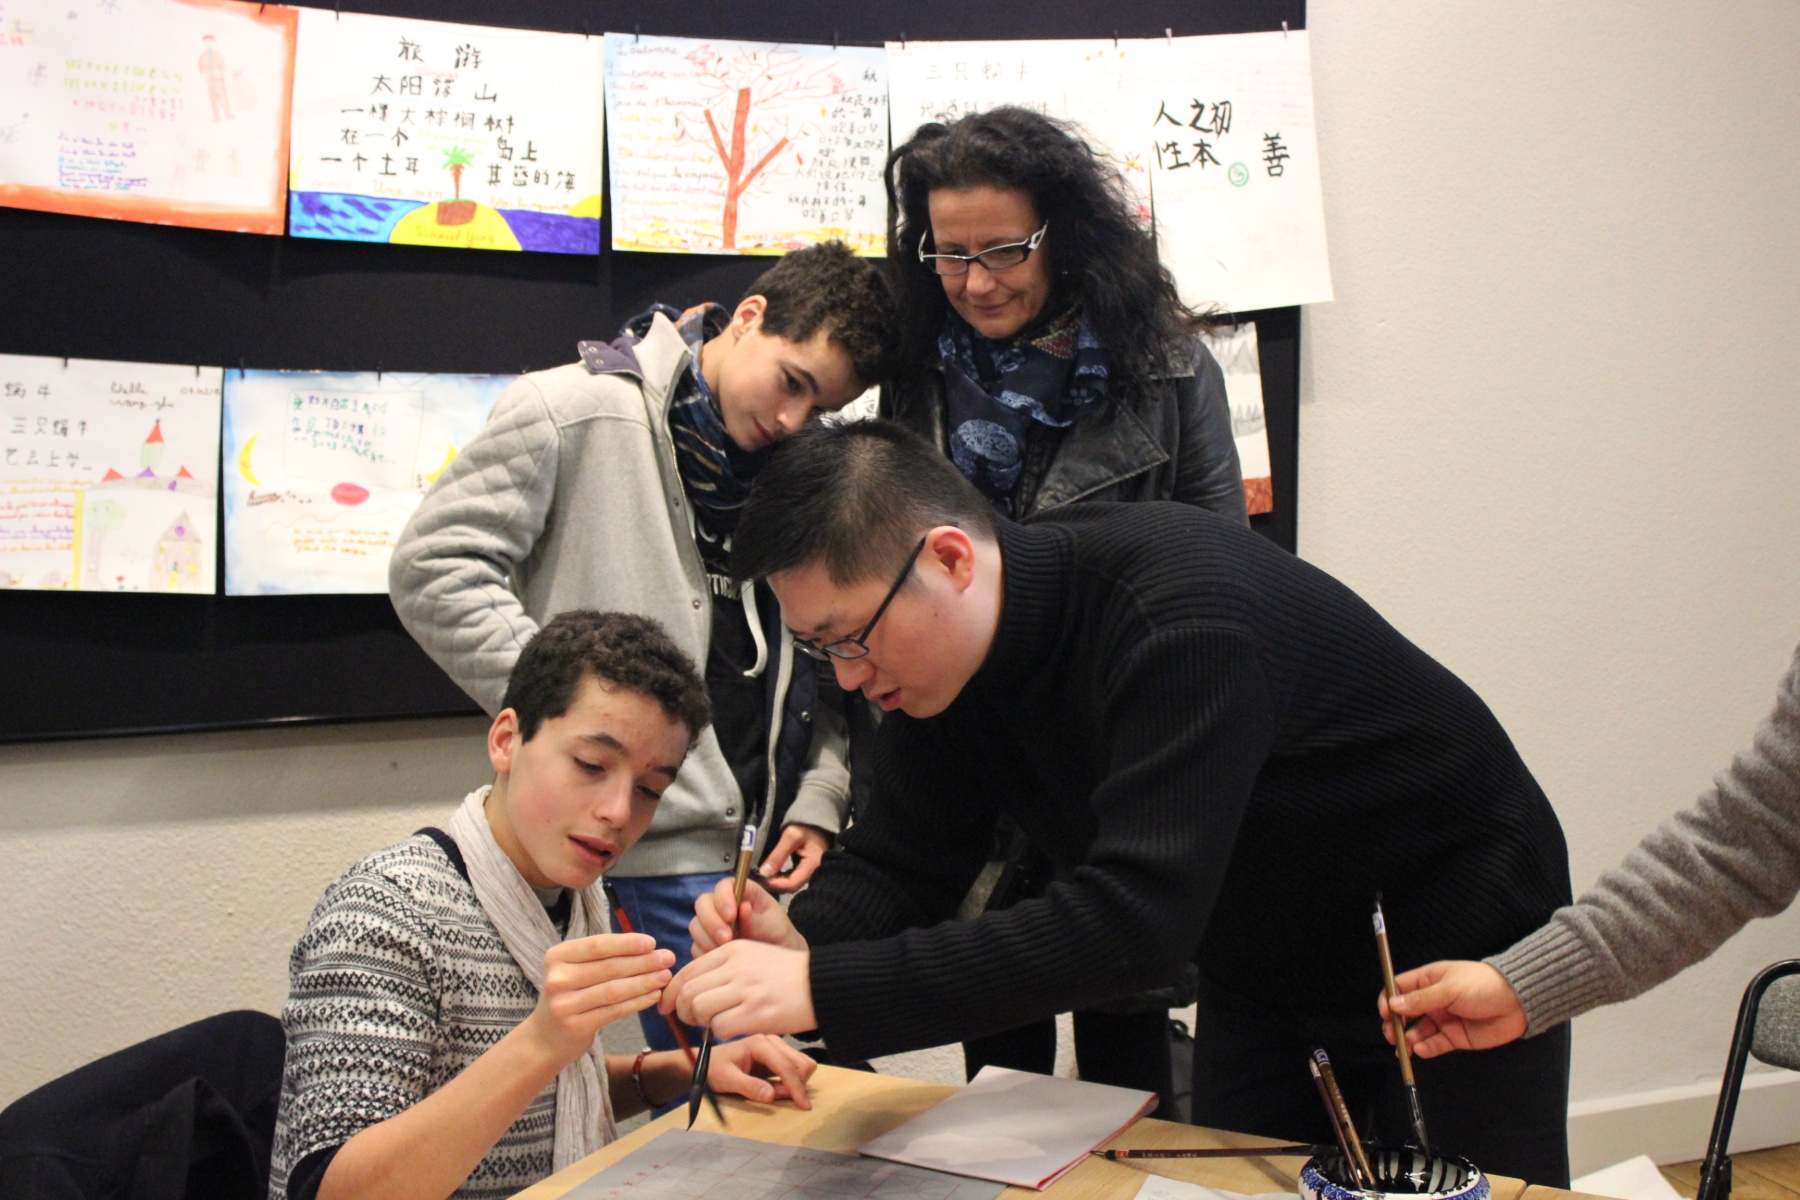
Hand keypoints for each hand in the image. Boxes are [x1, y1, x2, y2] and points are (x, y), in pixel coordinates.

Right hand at [522, 934, 673, 1069]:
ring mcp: (564, 1004)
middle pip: (609, 967)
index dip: (627, 943)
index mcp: (557, 956)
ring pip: (614, 989)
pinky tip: (654, 996)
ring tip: (665, 976)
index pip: (598, 945)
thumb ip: (602, 958)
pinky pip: (614, 1010)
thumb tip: (648, 948)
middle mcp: (557, 979)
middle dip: (643, 962)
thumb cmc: (569, 997)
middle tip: (668, 958)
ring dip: (645, 982)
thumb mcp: (575, 971)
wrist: (545, 1039)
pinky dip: (637, 1002)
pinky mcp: (576, 1026)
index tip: (652, 943)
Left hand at [661, 941, 816, 1037]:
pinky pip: (719, 1027)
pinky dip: (720, 1033)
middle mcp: (735, 967)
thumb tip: (692, 991)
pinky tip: (734, 1029)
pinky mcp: (755, 1013)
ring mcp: (745, 989)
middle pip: (688, 993)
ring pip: (699, 1009)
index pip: (687, 972)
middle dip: (683, 1011)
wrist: (822, 985)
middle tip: (693, 1020)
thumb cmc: (786, 975)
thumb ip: (723, 969)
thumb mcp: (753, 957)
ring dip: (702, 1022)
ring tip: (716, 1023)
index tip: (666, 1007)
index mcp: (732, 950)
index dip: (670, 993)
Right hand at [690, 874, 807, 955]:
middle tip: (726, 939)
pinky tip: (720, 962)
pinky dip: (706, 954)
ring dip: (708, 939)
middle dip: (711, 921)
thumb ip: (756, 919)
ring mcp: (710, 923)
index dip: (723, 898)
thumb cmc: (777, 935)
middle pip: (702, 904)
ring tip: (726, 952)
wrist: (774, 957)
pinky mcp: (704, 943)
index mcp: (740, 892)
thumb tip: (743, 907)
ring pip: (696, 926)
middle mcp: (721, 905)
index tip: (731, 916)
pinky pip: (696, 947)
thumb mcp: (773, 926)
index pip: (723, 887)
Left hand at [706, 1034, 816, 1108]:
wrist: (705, 1065)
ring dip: (795, 1083)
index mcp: (760, 1043)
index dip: (796, 1087)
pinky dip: (792, 1082)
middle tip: (779, 1097)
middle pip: (801, 1063)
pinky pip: (794, 1069)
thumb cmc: (712, 1070)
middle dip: (797, 1084)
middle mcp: (772, 1041)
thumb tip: (771, 1096)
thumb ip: (748, 1086)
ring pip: (801, 1065)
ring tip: (776, 1093)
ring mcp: (775, 1048)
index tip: (803, 1106)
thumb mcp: (726, 1079)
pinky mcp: (775, 1056)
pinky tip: (776, 1089)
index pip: (787, 1066)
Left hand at [759, 824, 830, 892]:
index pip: (792, 884)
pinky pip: (792, 877)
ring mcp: (809, 871)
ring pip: (791, 883)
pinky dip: (781, 876)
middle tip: (759, 878)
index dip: (776, 884)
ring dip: (777, 881)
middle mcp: (812, 872)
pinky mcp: (804, 868)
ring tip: (763, 875)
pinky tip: (772, 871)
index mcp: (812, 866)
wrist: (817, 820)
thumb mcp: (791, 836)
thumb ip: (778, 854)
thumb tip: (764, 872)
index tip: (761, 878)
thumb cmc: (806, 827)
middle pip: (791, 886)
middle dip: (775, 884)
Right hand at [1380, 960, 1527, 1057]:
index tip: (1386, 1013)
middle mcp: (1432, 1000)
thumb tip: (1393, 1005)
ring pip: (1417, 1031)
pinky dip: (1425, 1048)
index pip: (1400, 988)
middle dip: (1395, 1024)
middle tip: (1392, 1035)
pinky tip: (1420, 1050)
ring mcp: (1443, 1020)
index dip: (1389, 999)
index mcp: (1429, 980)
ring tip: (1404, 1048)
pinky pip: (1435, 1044)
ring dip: (1407, 1039)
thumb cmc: (1481, 986)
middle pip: (1405, 1012)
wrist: (1517, 1003)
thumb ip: (1421, 999)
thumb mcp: (1450, 988)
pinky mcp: (1455, 1038)